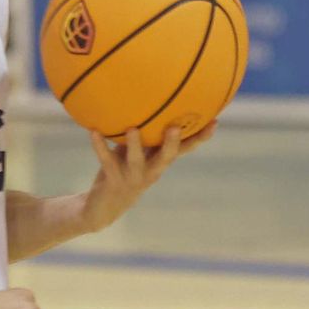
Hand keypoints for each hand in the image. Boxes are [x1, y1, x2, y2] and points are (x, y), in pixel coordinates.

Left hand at [80, 122, 217, 231]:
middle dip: (172, 143)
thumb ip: (143, 132)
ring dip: (134, 145)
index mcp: (160, 162)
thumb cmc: (123, 171)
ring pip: (136, 161)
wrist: (102, 208)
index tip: (214, 122)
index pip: (185, 149)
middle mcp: (151, 171)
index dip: (200, 138)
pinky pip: (106, 160)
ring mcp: (133, 178)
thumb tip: (147, 100)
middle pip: (166, 158)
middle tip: (175, 127)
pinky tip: (93, 131)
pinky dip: (99, 146)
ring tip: (132, 129)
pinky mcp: (113, 182)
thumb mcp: (136, 152)